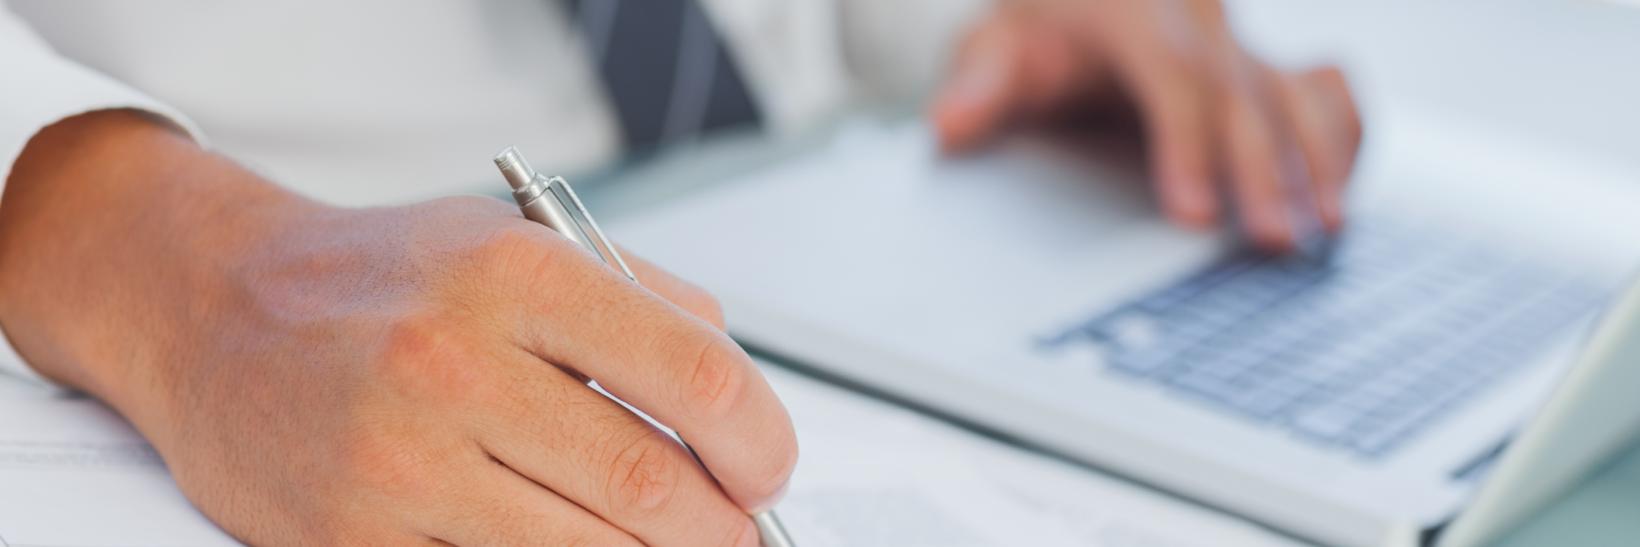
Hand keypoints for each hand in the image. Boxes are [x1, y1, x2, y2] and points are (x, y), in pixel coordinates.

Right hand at [0, 111, 794, 544]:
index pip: (698, 375)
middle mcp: (455, 362)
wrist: (213, 311)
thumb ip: (643, 304)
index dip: (761, 441)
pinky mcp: (349, 538)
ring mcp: (397, 460)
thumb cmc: (385, 280)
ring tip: (661, 546)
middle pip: (651, 487)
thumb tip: (738, 404)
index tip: (766, 468)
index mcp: (517, 274)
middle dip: (721, 530)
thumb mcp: (519, 240)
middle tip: (734, 533)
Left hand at [932, 0, 1362, 250]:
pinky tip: (1340, 192)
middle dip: (1263, 169)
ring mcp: (1240, 43)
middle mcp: (1198, 16)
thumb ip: (977, 84)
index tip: (1194, 212)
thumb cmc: (1032, 36)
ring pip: (1298, 91)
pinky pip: (1328, 88)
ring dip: (1318, 160)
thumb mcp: (991, 48)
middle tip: (1273, 240)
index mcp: (1133, 5)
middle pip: (1242, 91)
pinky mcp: (1269, 68)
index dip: (1187, 144)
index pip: (1172, 73)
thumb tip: (949, 124)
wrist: (1071, 6)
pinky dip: (1344, 133)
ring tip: (1328, 228)